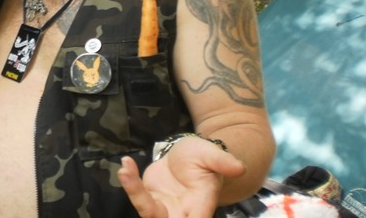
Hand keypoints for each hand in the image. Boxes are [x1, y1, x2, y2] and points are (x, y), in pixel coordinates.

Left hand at [117, 137, 244, 216]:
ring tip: (125, 171)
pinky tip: (126, 164)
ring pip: (147, 211)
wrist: (185, 154)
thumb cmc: (203, 156)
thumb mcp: (211, 154)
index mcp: (201, 204)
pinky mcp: (149, 198)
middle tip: (144, 199)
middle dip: (152, 212)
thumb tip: (240, 167)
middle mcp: (182, 212)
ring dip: (134, 192)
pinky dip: (129, 181)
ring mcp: (163, 207)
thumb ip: (222, 161)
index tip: (167, 213)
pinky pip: (136, 195)